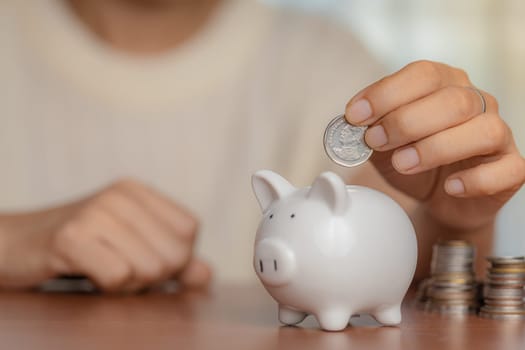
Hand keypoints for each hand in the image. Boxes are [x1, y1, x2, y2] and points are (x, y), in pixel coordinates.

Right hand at [0, 179, 210, 291]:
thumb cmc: (81, 247)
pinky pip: (117, 276)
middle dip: (151, 275)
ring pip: (149, 269)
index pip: (189, 230)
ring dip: (127, 283)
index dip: (174, 255)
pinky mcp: (70, 237)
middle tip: (117, 265)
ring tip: (100, 267)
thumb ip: (173, 261)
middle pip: (174, 254)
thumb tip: (206, 275)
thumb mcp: (132, 246)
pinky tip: (85, 271)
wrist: (14, 245)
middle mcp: (120, 195)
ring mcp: (95, 212)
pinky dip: (106, 286)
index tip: (141, 255)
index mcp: (138, 191)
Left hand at [345, 60, 524, 229]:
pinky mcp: (511, 168)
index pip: (422, 74)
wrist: (439, 197)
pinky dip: (475, 180)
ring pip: (482, 129)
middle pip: (452, 100)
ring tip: (403, 163)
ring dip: (436, 147)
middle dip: (405, 122)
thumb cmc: (412, 161)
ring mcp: (497, 134)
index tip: (355, 115)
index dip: (386, 93)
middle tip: (376, 141)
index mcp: (443, 84)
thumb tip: (349, 124)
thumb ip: (369, 129)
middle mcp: (475, 102)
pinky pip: (506, 169)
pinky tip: (449, 187)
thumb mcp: (383, 143)